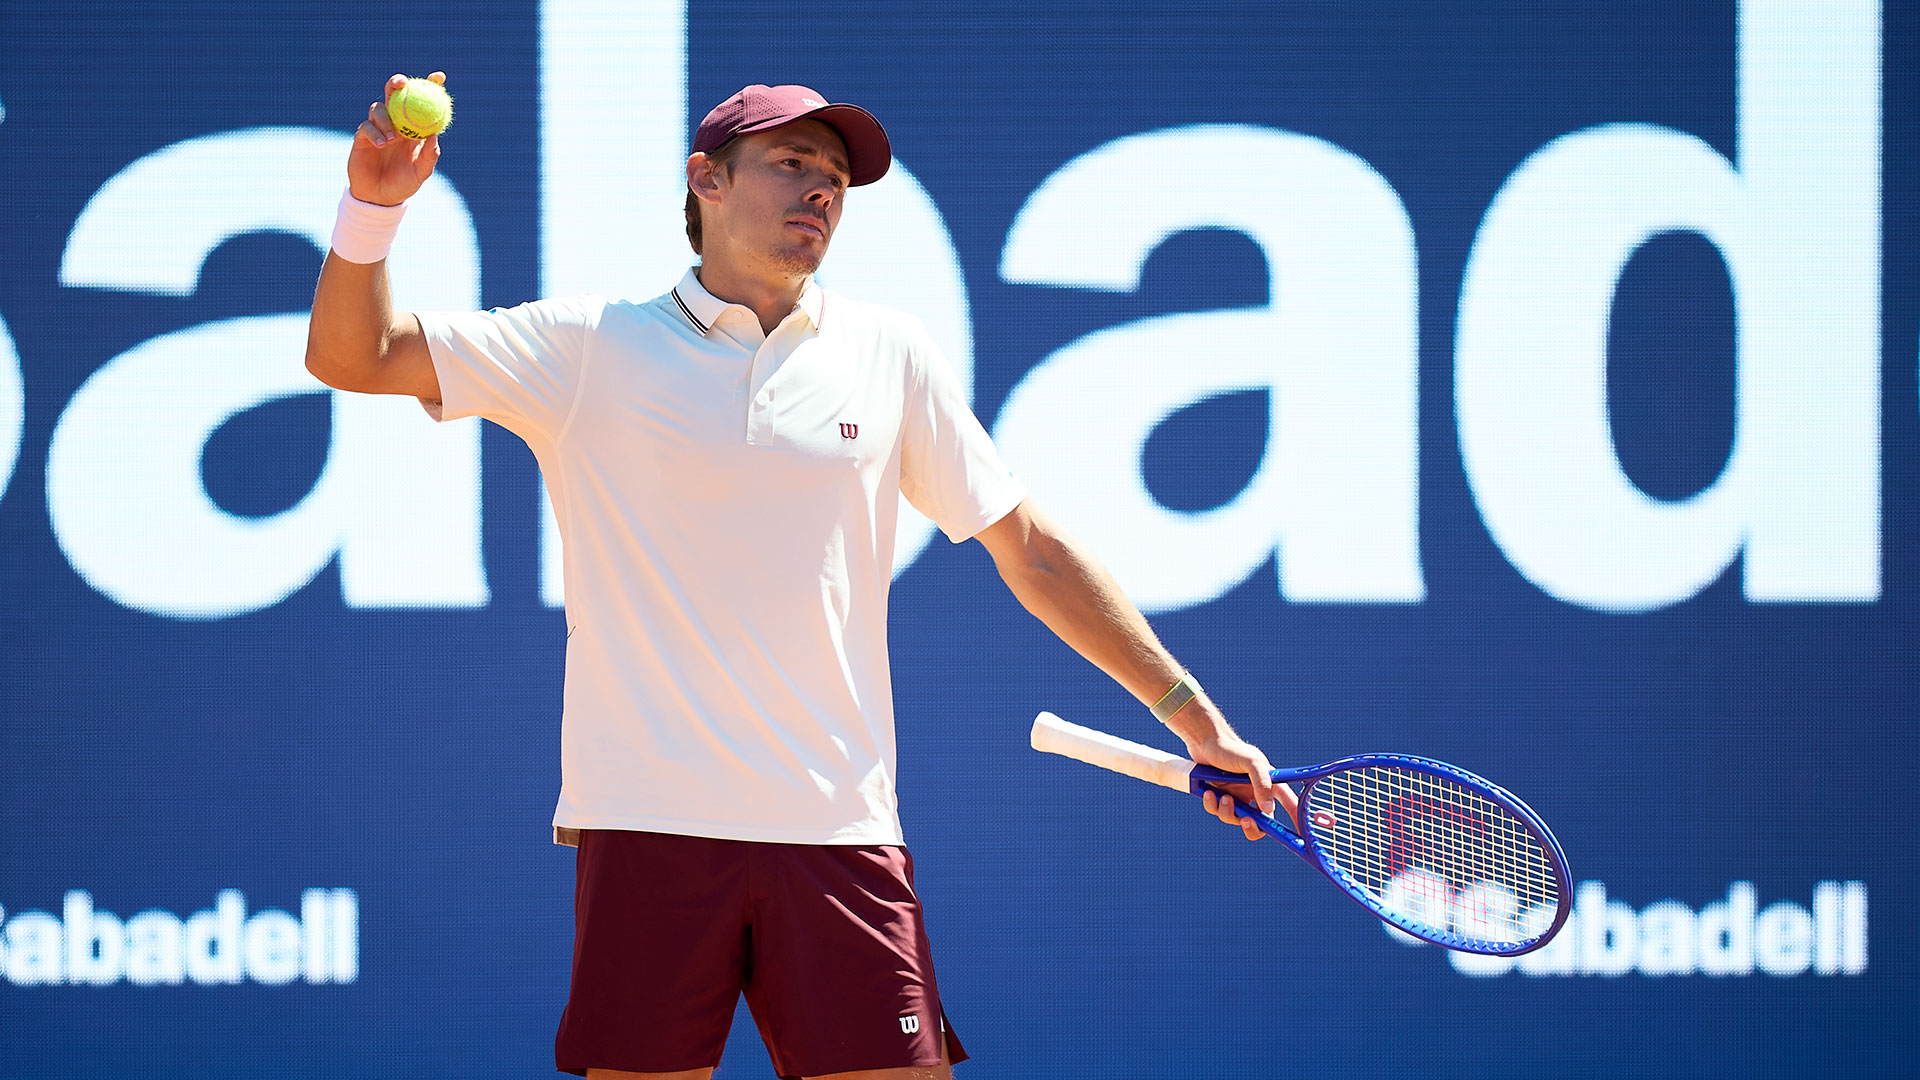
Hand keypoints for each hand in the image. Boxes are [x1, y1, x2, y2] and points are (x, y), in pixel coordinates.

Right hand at [347, 72, 446, 206]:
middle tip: (402, 84)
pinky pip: (366, 126)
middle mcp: (396, 123)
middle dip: (397, 83)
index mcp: (414, 128)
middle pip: (394, 94)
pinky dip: (375, 133)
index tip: (439, 77)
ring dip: (386, 119)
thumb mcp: (421, 172)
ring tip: (393, 139)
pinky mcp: (363, 136)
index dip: (430, 86)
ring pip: (379, 108)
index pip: (422, 102)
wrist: (380, 198)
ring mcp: (378, 128)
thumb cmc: (404, 184)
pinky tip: (382, 144)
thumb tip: (435, 135)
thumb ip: (429, 155)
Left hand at [1186, 732, 1298, 841]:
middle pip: (1261, 823)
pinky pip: (1219, 812)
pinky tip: (1210, 793)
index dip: (1295, 821)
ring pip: (1237, 819)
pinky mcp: (1221, 797)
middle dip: (1253, 828)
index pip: (1288, 805)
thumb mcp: (1251, 763)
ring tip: (1223, 797)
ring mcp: (1238, 796)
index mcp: (1270, 784)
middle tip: (1247, 821)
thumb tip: (1267, 809)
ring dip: (1229, 813)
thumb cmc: (1231, 749)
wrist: (1204, 742)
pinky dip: (1213, 806)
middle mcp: (1255, 793)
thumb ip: (1262, 783)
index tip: (1300, 836)